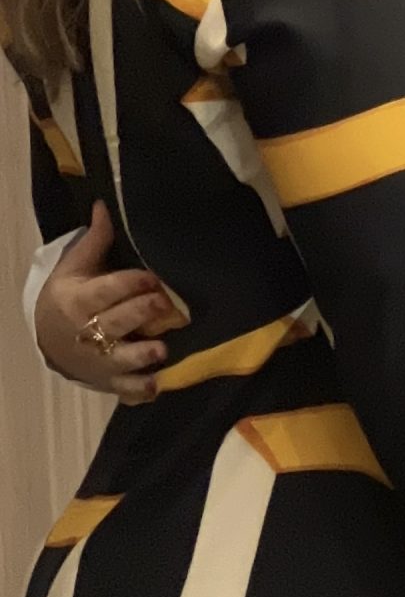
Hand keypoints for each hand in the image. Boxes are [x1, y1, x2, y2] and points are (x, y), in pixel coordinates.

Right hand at [33, 204, 174, 404]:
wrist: (48, 339)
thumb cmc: (68, 297)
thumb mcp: (74, 268)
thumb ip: (95, 240)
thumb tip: (104, 205)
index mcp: (79, 300)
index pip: (105, 290)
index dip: (128, 284)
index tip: (151, 277)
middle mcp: (88, 332)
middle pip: (115, 323)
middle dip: (140, 314)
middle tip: (165, 306)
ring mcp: (99, 361)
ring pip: (120, 361)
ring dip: (141, 357)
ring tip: (161, 351)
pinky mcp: (109, 382)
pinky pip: (125, 390)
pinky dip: (140, 392)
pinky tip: (157, 387)